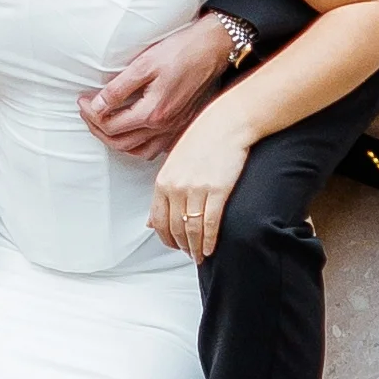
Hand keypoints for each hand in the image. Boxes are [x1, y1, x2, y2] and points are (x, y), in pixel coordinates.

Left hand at [77, 18, 245, 160]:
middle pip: (120, 142)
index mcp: (152, 113)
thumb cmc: (181, 51)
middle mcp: (164, 127)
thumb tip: (97, 105)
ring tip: (103, 125)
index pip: (110, 125)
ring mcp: (174, 129)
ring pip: (137, 151)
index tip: (82, 100)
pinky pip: (155, 149)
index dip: (90, 114)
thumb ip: (118, 88)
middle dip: (97, 129)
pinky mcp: (182, 126)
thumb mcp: (144, 64)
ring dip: (115, 141)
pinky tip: (132, 134)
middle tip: (86, 112)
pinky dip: (138, 146)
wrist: (213, 48)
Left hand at [150, 102, 254, 262]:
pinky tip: (211, 248)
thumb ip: (164, 192)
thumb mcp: (174, 164)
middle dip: (182, 246)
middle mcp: (176, 187)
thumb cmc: (203, 140)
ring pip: (192, 230)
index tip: (174, 245)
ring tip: (200, 255)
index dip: (166, 239)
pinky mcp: (217, 190)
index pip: (158, 221)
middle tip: (190, 254)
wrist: (227, 123)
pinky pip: (211, 223)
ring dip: (196, 248)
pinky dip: (210, 240)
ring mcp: (196, 189)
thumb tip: (150, 220)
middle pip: (175, 229)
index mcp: (163, 181)